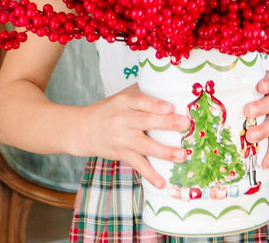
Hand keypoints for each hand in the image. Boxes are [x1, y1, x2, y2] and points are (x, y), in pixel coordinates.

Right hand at [75, 84, 189, 187]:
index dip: (155, 104)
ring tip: (182, 155)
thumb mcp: (122, 96)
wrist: (83, 129)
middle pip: (146, 121)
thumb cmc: (109, 109)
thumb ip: (142, 92)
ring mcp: (122, 139)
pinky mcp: (122, 154)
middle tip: (185, 124)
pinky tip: (162, 182)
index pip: (140, 101)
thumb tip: (169, 85)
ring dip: (165, 152)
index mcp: (124, 102)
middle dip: (167, 123)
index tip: (170, 107)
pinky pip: (138, 165)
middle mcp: (122, 120)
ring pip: (145, 146)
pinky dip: (150, 174)